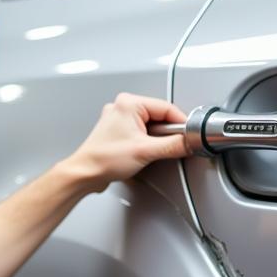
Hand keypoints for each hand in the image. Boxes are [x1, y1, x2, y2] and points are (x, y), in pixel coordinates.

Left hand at [62, 93, 188, 192]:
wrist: (86, 174)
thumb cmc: (104, 159)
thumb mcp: (146, 151)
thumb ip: (173, 145)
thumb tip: (190, 142)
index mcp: (129, 102)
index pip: (167, 108)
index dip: (181, 123)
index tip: (189, 135)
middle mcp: (123, 106)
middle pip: (160, 116)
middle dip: (167, 133)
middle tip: (164, 147)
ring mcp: (119, 118)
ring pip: (151, 126)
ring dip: (156, 139)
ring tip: (147, 152)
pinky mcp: (118, 131)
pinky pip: (141, 132)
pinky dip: (146, 143)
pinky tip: (140, 153)